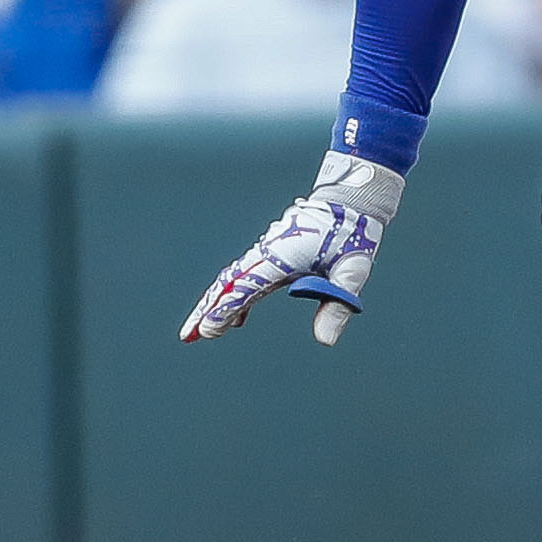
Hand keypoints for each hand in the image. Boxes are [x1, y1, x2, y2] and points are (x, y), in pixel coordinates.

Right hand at [180, 151, 403, 346]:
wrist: (351, 200)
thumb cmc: (353, 235)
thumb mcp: (353, 272)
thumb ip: (338, 305)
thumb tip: (325, 341)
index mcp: (283, 256)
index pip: (247, 286)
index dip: (225, 309)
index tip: (208, 330)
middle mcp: (269, 251)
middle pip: (229, 282)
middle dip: (207, 309)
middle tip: (188, 335)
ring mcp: (268, 249)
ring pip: (234, 278)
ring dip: (215, 303)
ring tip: (199, 331)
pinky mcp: (273, 251)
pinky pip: (247, 275)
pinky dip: (235, 295)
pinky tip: (237, 318)